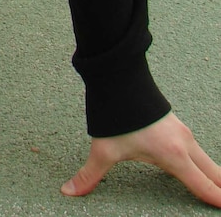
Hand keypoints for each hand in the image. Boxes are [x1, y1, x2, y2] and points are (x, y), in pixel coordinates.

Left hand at [62, 112, 220, 206]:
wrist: (120, 76)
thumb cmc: (117, 112)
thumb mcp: (104, 149)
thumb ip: (91, 175)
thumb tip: (70, 191)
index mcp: (174, 155)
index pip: (204, 186)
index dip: (217, 199)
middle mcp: (184, 145)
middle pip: (215, 174)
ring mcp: (183, 134)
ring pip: (207, 161)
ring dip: (214, 176)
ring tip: (217, 190)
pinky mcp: (178, 127)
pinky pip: (197, 151)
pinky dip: (204, 165)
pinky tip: (200, 172)